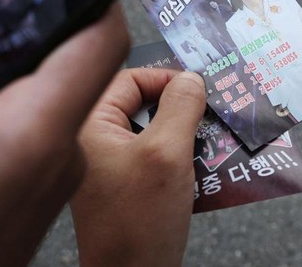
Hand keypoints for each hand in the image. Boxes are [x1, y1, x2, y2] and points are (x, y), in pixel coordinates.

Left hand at [70, 68, 205, 265]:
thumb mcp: (168, 153)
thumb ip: (181, 107)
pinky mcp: (126, 187)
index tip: (199, 89)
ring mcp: (110, 166)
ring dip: (185, 134)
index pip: (129, 79)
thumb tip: (192, 79)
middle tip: (210, 114)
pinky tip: (203, 169)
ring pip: (153, 131)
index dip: (166, 79)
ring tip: (211, 142)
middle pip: (142, 104)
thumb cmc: (139, 222)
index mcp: (90, 126)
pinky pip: (155, 157)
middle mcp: (95, 142)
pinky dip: (180, 157)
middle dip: (180, 108)